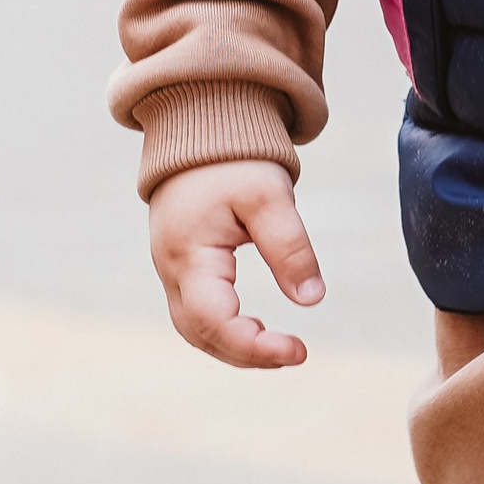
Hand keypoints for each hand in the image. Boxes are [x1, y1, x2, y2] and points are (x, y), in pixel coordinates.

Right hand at [148, 160, 324, 370]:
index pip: (214, 321)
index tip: (299, 351)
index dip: (255, 346)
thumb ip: (290, 247)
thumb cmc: (234, 160)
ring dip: (234, 347)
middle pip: (199, 334)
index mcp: (189, 253)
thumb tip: (312, 299)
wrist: (199, 128)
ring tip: (279, 348)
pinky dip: (223, 330)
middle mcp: (171, 268)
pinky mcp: (180, 265)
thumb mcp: (270, 196)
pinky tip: (255, 326)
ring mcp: (170, 268)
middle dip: (246, 354)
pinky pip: (195, 313)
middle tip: (294, 353)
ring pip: (194, 328)